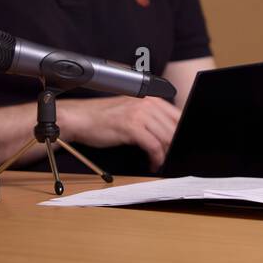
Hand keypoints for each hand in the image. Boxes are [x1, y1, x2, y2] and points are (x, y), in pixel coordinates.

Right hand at [61, 96, 181, 171]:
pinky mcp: (131, 127)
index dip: (181, 134)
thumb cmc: (103, 118)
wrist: (80, 118)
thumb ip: (151, 119)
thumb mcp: (132, 113)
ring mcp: (139, 114)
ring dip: (166, 154)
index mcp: (150, 99)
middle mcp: (147, 104)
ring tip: (161, 162)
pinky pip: (153, 146)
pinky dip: (156, 158)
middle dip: (175, 146)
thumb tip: (169, 134)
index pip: (177, 116)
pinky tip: (152, 163)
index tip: (181, 146)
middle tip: (172, 158)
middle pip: (174, 128)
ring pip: (166, 137)